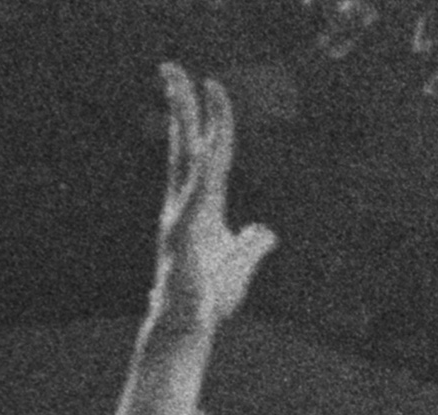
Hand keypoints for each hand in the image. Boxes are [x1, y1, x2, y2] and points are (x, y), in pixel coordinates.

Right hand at [149, 68, 275, 335]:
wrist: (190, 325)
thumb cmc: (210, 297)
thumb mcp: (241, 263)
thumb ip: (252, 243)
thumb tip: (265, 231)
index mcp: (201, 204)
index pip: (207, 153)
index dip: (211, 120)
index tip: (213, 85)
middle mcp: (185, 202)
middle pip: (184, 145)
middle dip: (180, 106)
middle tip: (172, 67)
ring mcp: (180, 216)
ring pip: (186, 161)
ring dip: (183, 124)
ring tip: (179, 90)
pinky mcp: (183, 237)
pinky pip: (194, 200)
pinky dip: (201, 177)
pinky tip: (207, 154)